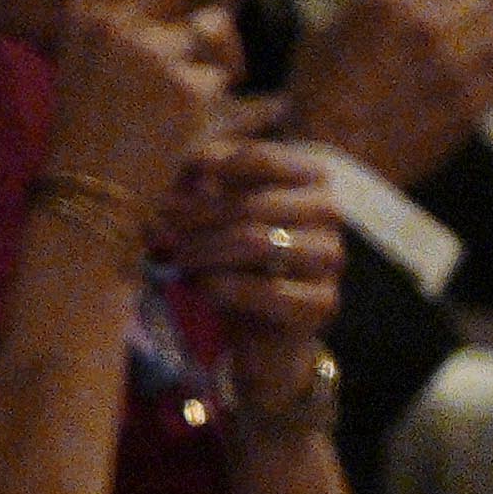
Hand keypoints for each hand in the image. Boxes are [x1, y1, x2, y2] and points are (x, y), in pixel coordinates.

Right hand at [46, 0, 250, 218]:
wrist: (86, 201)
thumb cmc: (86, 141)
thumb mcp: (83, 66)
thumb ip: (118, 17)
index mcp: (85, 15)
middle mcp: (114, 24)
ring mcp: (150, 53)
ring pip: (213, 25)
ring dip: (223, 51)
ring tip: (210, 85)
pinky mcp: (185, 88)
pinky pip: (222, 74)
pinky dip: (218, 97)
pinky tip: (194, 124)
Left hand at [172, 138, 344, 411]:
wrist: (262, 335)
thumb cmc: (237, 264)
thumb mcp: (217, 216)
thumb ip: (203, 181)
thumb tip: (189, 159)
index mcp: (310, 177)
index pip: (259, 158)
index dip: (207, 171)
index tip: (171, 191)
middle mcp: (329, 211)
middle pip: (252, 203)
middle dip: (197, 218)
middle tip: (161, 233)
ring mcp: (331, 257)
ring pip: (258, 243)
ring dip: (206, 252)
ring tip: (179, 260)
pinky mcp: (322, 302)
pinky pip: (267, 291)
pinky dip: (225, 287)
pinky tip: (203, 288)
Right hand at [284, 0, 492, 187]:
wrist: (329, 165)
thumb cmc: (314, 104)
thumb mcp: (319, 39)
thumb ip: (360, 10)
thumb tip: (386, 3)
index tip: (438, 13)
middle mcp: (427, 23)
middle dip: (473, 14)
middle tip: (465, 32)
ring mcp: (454, 63)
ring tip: (487, 50)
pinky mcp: (470, 102)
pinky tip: (490, 79)